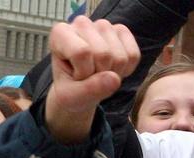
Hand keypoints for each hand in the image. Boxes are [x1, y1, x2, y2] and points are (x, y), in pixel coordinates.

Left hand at [45, 17, 138, 143]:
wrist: (78, 90)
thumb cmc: (70, 90)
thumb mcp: (70, 97)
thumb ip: (87, 90)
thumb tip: (114, 79)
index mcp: (60, 34)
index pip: (81, 52)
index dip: (83, 73)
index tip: (74, 77)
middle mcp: (82, 24)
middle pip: (103, 54)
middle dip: (99, 75)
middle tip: (87, 78)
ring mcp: (103, 25)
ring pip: (120, 57)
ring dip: (112, 74)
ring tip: (97, 74)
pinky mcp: (122, 31)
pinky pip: (133, 56)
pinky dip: (125, 70)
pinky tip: (111, 71)